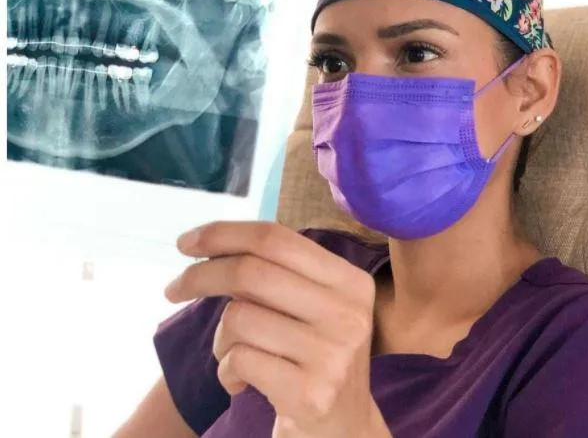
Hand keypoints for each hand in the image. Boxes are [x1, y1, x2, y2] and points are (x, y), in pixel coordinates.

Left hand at [165, 222, 391, 437]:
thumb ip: (276, 273)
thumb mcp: (312, 307)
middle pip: (251, 271)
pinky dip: (227, 371)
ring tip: (236, 356)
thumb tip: (206, 242)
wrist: (344, 430)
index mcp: (350, 281)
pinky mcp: (311, 394)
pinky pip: (239, 360)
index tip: (185, 243)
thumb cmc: (313, 357)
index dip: (223, 234)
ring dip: (221, 339)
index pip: (276, 238)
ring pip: (239, 318)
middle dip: (200, 276)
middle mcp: (348, 313)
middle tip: (172, 290)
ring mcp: (332, 354)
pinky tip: (242, 383)